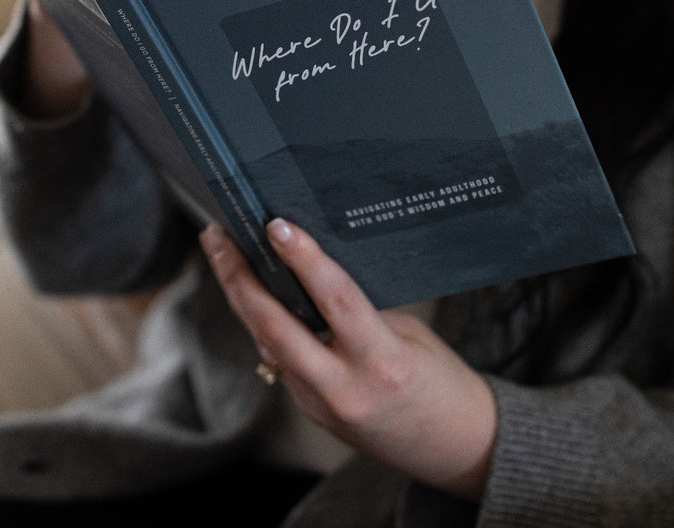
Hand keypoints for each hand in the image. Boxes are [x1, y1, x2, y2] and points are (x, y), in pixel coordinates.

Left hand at [199, 219, 497, 500]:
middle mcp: (345, 388)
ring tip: (224, 253)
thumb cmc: (442, 382)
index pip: (334, 300)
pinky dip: (264, 323)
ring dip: (242, 296)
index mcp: (383, 361)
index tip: (276, 225)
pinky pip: (281, 359)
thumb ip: (357, 311)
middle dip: (239, 277)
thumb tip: (308, 277)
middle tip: (217, 235)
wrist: (456, 449)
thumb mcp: (410, 335)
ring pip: (268, 341)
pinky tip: (253, 293)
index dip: (303, 259)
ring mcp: (323, 405)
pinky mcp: (313, 412)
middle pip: (275, 326)